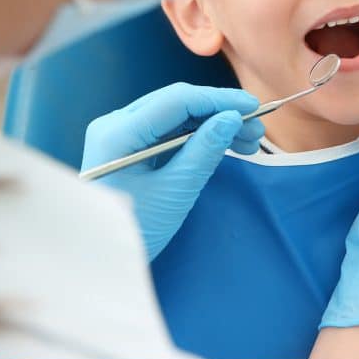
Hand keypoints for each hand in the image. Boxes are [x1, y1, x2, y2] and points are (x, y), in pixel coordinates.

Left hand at [81, 84, 264, 260]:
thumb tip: (233, 118)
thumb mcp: (174, 192)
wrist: (101, 259)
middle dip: (220, 112)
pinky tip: (225, 144)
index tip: (254, 106)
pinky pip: (169, 131)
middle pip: (177, 103)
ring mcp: (121, 134)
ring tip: (249, 140)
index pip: (177, 100)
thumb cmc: (135, 229)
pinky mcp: (129, 146)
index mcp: (118, 132)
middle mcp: (115, 124)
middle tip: (257, 130)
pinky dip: (198, 135)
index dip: (219, 99)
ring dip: (213, 123)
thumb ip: (204, 151)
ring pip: (176, 115)